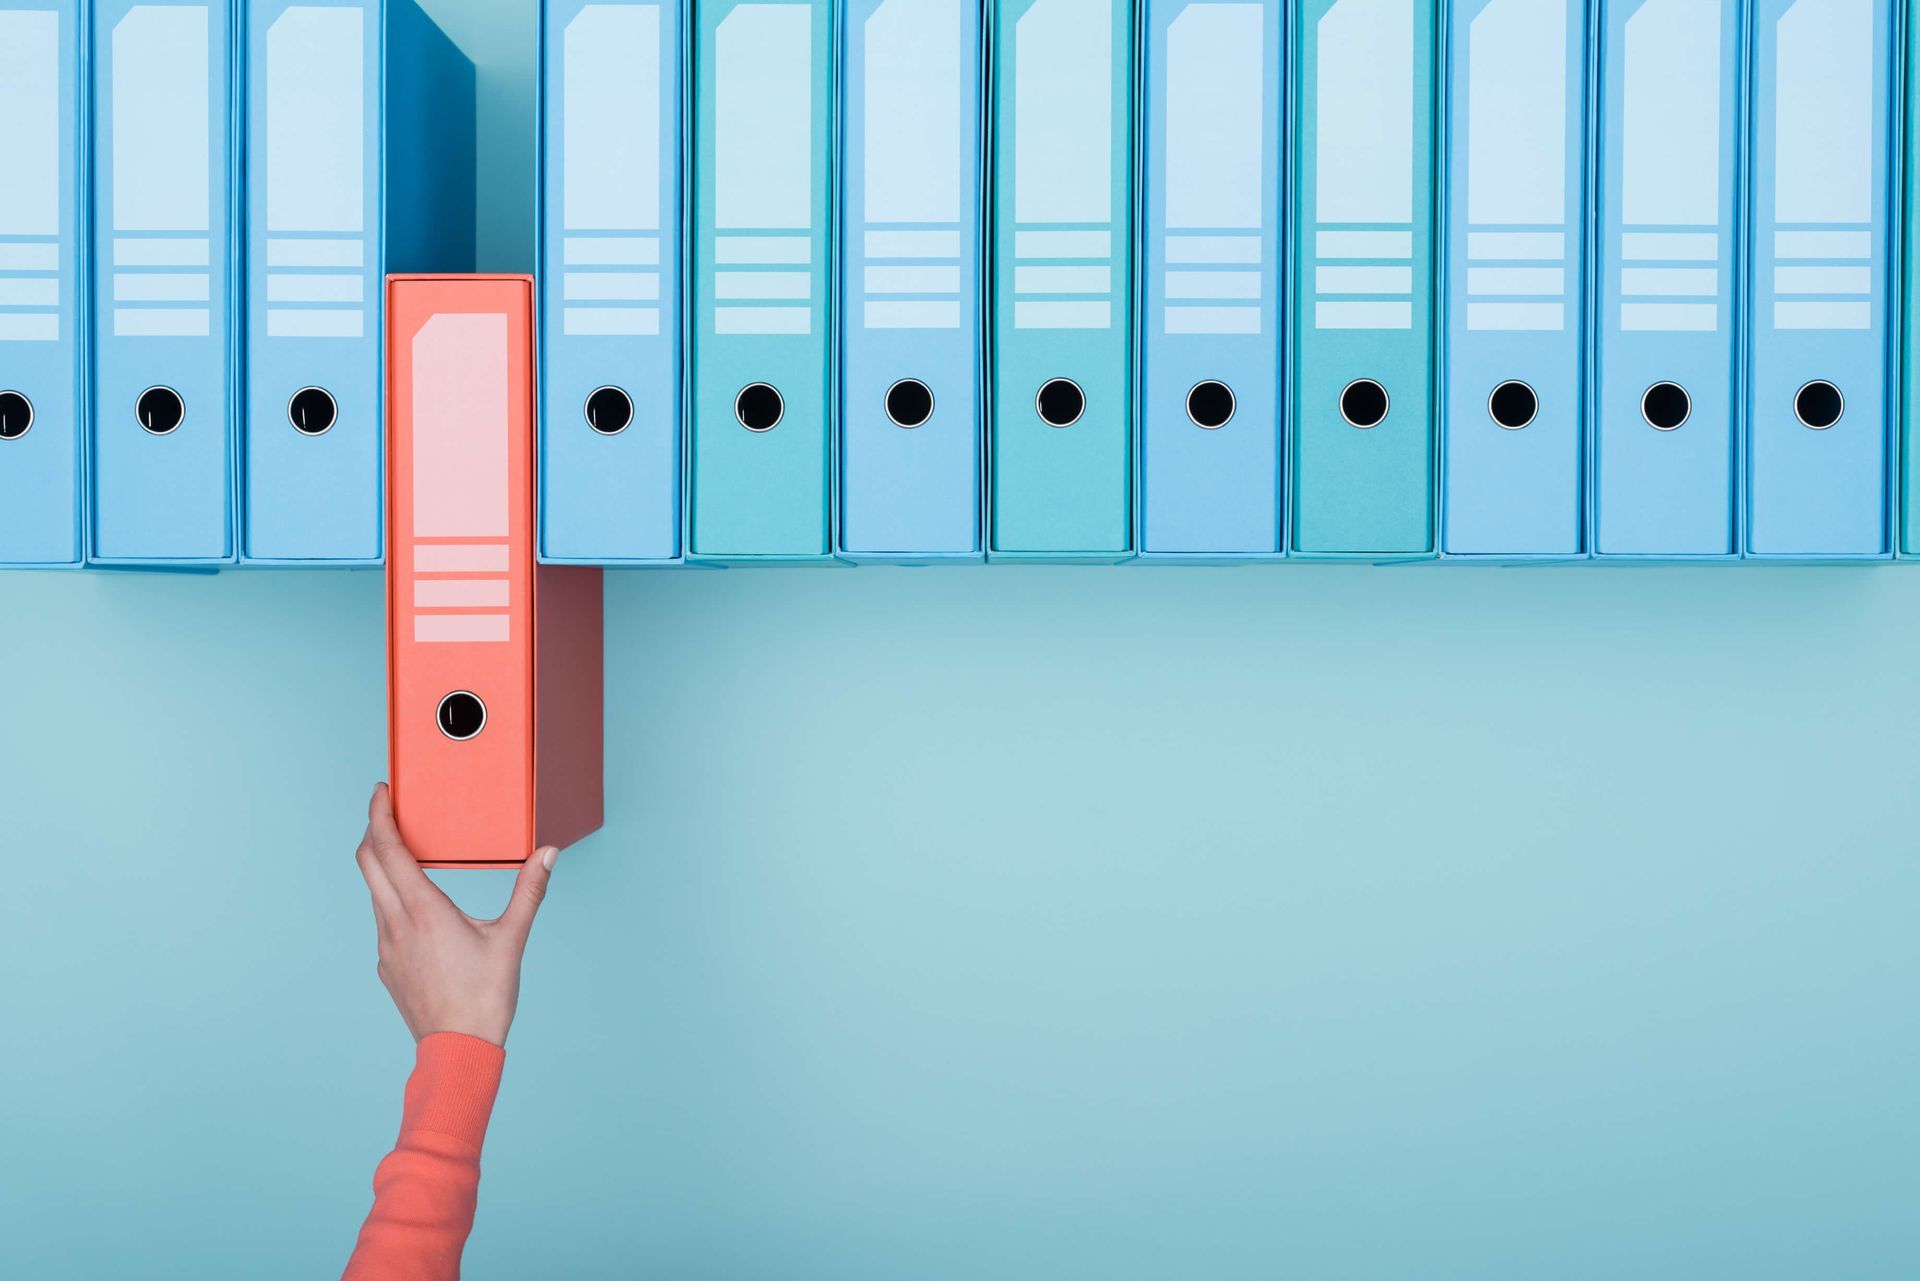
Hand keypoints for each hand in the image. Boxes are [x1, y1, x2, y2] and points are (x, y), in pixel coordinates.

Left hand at [354, 783, 556, 1046]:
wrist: (457, 1050)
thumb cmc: (485, 997)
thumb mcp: (511, 939)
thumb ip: (529, 891)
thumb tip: (547, 853)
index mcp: (423, 910)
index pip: (388, 849)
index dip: (379, 815)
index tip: (381, 792)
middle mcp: (396, 923)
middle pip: (368, 863)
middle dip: (373, 831)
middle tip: (387, 810)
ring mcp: (386, 945)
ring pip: (374, 891)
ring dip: (382, 864)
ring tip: (405, 851)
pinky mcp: (387, 964)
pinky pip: (383, 919)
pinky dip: (391, 898)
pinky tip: (417, 905)